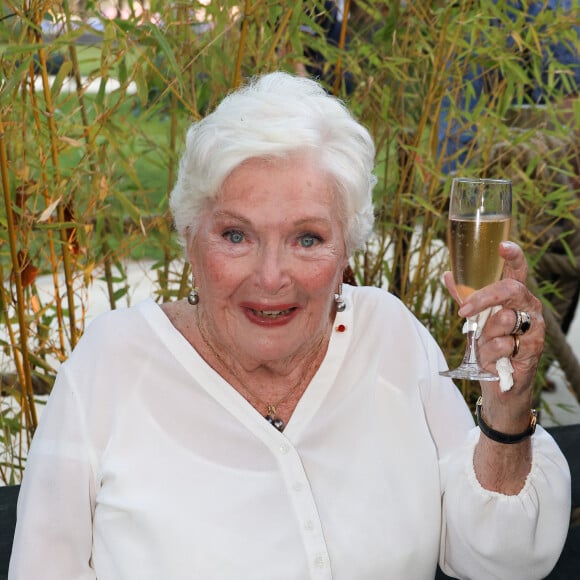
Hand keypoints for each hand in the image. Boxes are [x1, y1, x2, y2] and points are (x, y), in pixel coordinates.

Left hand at [444, 241, 544, 431]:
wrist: (498, 383)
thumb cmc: (489, 346)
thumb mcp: (475, 319)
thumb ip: (464, 297)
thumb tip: (447, 274)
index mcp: (515, 297)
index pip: (517, 271)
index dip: (513, 256)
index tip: (502, 246)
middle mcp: (529, 307)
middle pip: (509, 290)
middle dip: (483, 299)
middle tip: (462, 312)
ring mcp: (535, 328)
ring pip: (504, 320)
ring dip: (485, 336)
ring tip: (487, 347)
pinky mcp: (534, 349)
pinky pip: (504, 344)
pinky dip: (491, 354)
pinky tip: (496, 360)